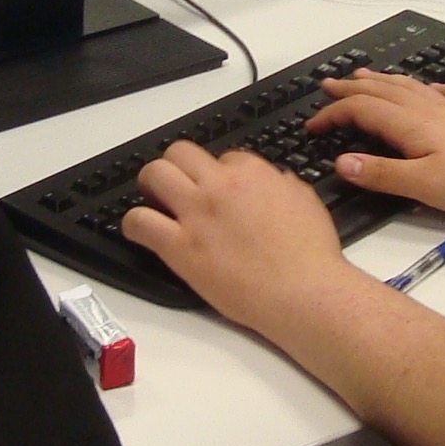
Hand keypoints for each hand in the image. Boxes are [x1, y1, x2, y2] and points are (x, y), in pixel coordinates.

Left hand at [123, 141, 360, 328]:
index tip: (218, 189)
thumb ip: (285, 185)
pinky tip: (139, 231)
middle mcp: (220, 186)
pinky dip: (134, 223)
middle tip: (177, 185)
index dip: (219, 173)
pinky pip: (140, 222)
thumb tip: (276, 181)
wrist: (304, 292)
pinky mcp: (180, 247)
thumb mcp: (306, 202)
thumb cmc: (311, 255)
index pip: (223, 157)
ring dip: (151, 185)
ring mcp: (197, 214)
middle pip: (180, 152)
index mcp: (252, 173)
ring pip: (154, 175)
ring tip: (155, 201)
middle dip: (177, 166)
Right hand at [304, 70, 444, 214]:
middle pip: (381, 91)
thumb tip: (341, 162)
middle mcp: (427, 110)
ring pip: (408, 87)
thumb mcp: (421, 185)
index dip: (333, 115)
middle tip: (327, 84)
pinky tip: (431, 88)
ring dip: (381, 80)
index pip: (361, 111)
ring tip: (364, 75)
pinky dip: (430, 87)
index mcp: (410, 124)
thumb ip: (380, 173)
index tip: (312, 126)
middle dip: (350, 87)